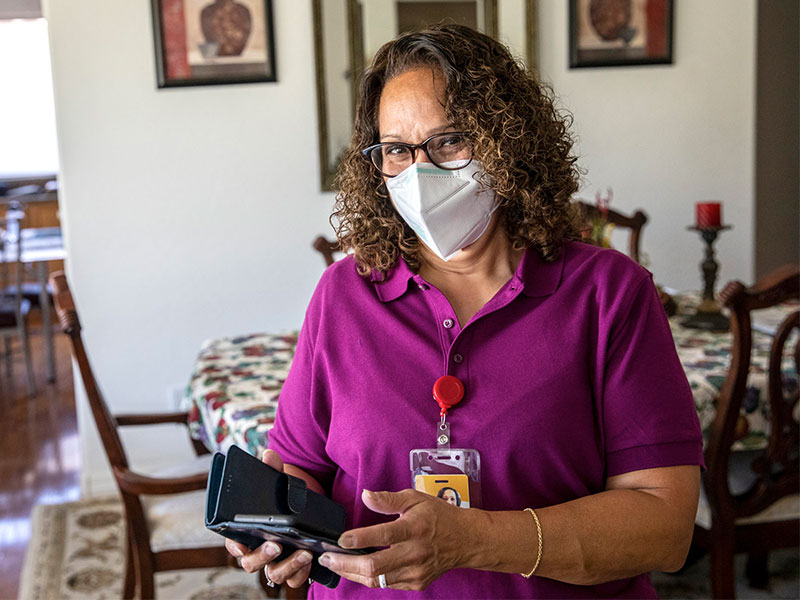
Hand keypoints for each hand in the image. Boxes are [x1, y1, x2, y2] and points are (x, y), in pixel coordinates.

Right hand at [224, 449, 312, 587]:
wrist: (309, 506)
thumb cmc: (284, 496)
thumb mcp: (280, 481)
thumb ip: (273, 468)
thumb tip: (269, 455)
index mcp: (248, 531)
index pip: (234, 544)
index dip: (235, 547)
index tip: (241, 545)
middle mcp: (259, 549)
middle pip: (251, 563)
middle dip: (262, 556)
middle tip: (276, 544)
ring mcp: (277, 560)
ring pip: (274, 574)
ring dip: (287, 566)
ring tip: (304, 552)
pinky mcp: (295, 567)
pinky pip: (294, 579)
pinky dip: (302, 573)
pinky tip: (311, 562)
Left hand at [318, 488, 475, 590]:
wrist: (466, 540)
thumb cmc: (439, 516)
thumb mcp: (416, 498)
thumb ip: (388, 499)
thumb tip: (365, 495)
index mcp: (415, 528)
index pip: (383, 535)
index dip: (359, 538)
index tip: (340, 539)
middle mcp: (415, 553)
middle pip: (375, 566)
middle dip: (346, 563)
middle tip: (328, 558)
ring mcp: (416, 571)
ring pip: (377, 580)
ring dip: (352, 573)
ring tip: (335, 564)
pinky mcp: (416, 583)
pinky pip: (387, 584)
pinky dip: (369, 578)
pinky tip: (356, 569)